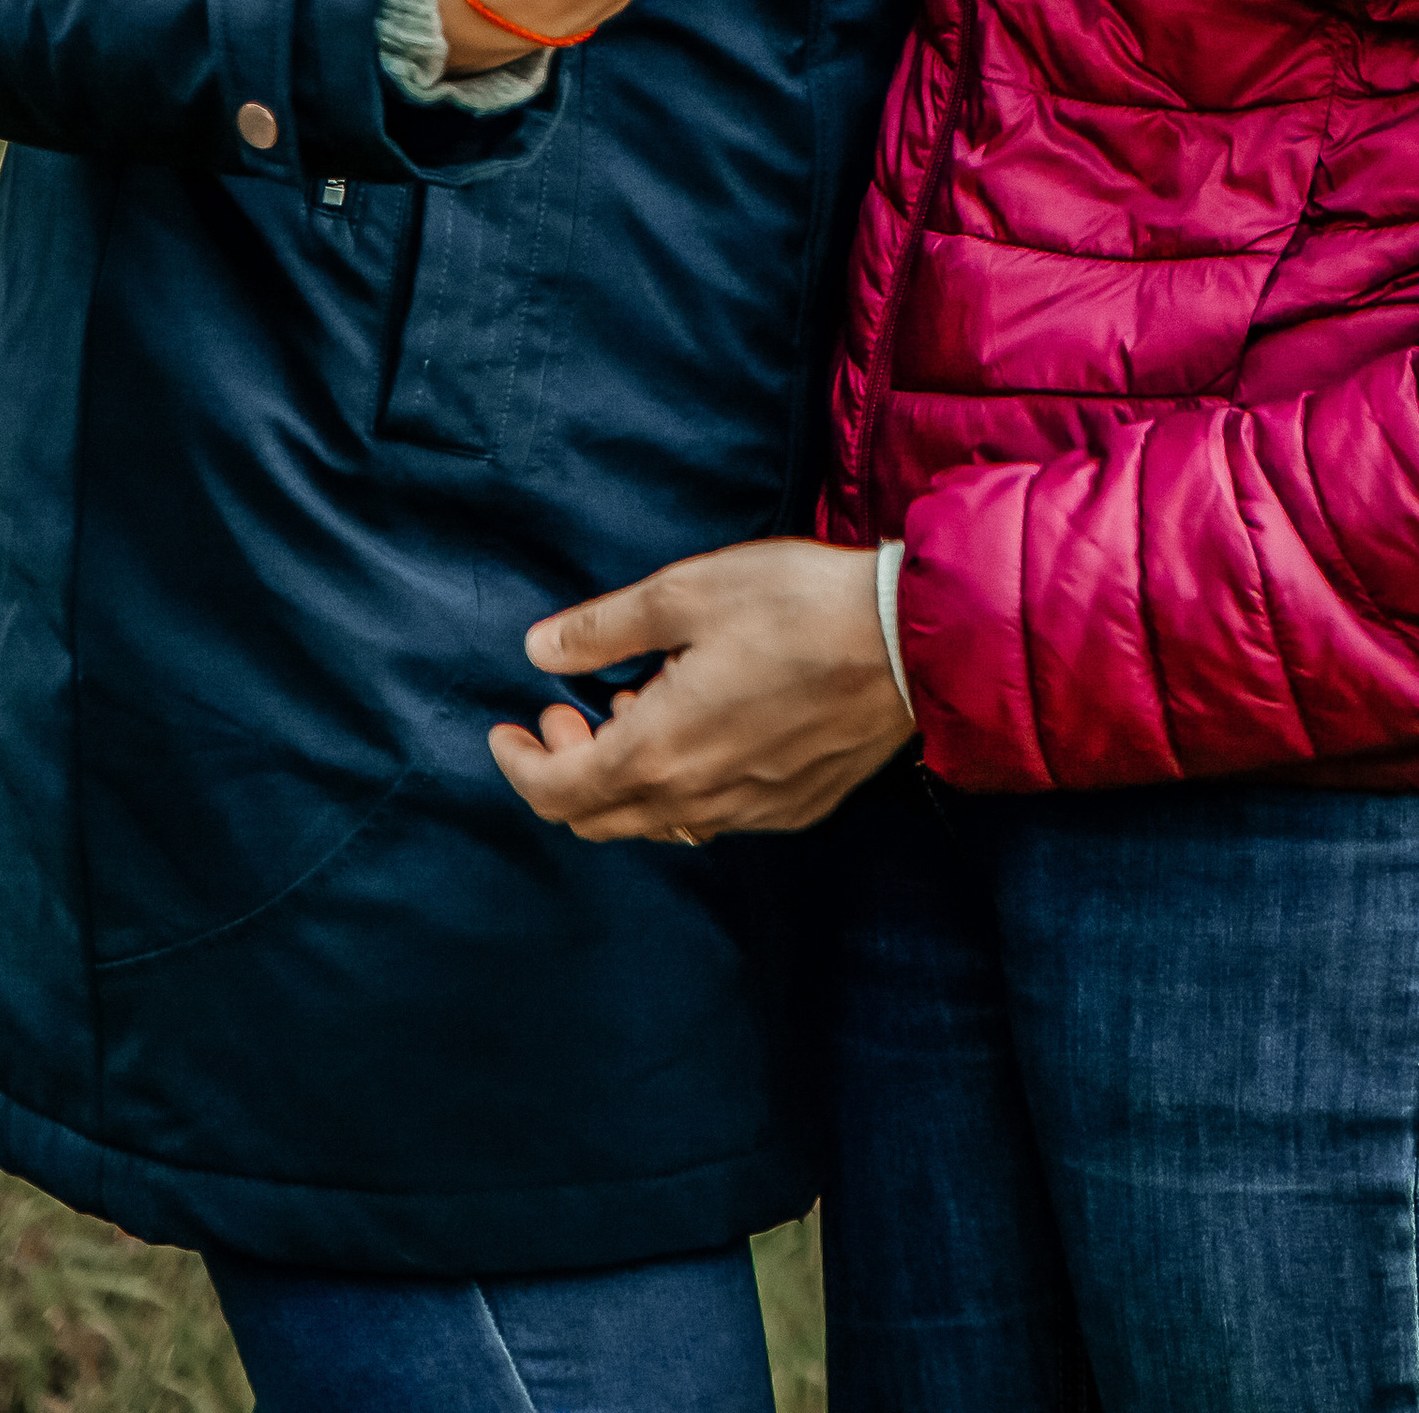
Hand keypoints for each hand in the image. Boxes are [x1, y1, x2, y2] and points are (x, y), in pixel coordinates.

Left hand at [489, 541, 911, 842]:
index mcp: (657, 751)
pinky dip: (679, 784)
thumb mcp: (687, 593)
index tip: (508, 729)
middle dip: (564, 770)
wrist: (910, 643)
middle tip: (565, 713)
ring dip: (624, 777)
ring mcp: (747, 811)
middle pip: (597, 819)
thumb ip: (605, 628)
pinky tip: (700, 727)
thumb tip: (540, 650)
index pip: (556, 792)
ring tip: (636, 706)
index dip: (519, 764)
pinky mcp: (791, 806)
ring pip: (654, 824)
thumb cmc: (798, 606)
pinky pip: (710, 817)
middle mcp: (696, 799)